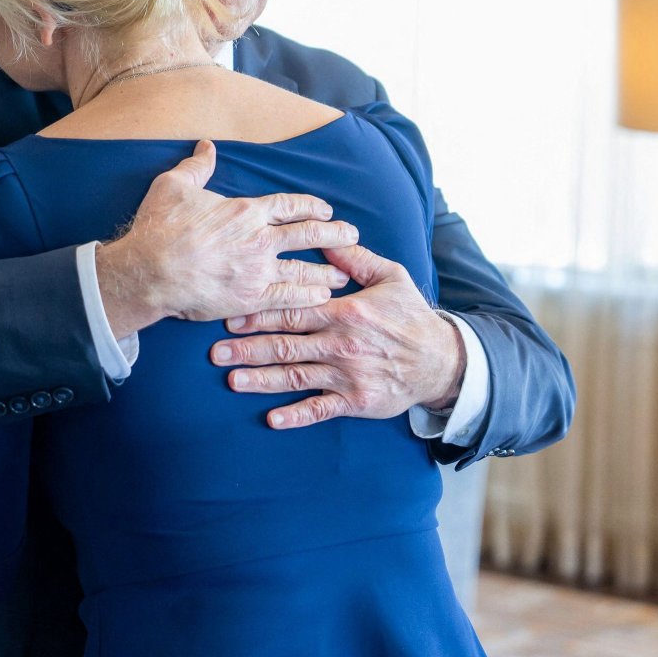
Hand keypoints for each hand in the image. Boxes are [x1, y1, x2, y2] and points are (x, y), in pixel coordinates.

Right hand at [96, 141, 359, 336]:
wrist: (149, 270)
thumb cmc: (159, 228)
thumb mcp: (174, 185)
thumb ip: (197, 166)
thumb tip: (206, 146)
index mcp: (246, 211)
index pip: (289, 205)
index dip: (311, 206)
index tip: (325, 209)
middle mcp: (259, 239)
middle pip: (308, 234)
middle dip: (334, 233)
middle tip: (352, 234)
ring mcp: (258, 271)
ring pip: (304, 269)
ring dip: (327, 270)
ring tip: (344, 272)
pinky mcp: (251, 299)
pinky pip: (289, 298)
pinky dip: (309, 296)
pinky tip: (323, 296)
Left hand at [210, 244, 465, 428]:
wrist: (442, 360)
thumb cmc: (411, 315)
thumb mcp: (390, 277)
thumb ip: (355, 259)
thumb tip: (327, 237)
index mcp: (347, 312)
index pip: (294, 312)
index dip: (259, 315)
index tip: (229, 317)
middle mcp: (342, 345)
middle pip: (286, 345)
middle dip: (248, 348)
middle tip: (215, 352)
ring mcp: (348, 376)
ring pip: (296, 377)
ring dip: (262, 380)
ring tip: (231, 380)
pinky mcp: (357, 402)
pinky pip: (322, 409)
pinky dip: (297, 415)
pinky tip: (273, 419)